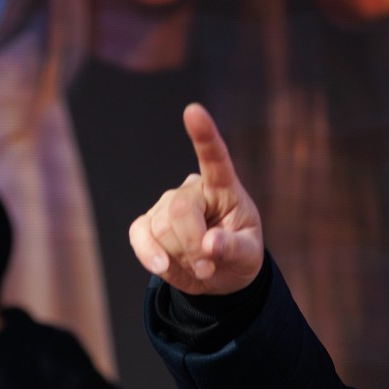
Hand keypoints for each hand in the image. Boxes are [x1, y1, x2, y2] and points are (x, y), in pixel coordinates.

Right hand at [128, 103, 263, 294]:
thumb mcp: (249, 256)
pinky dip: (150, 255)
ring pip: (160, 228)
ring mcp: (166, 204)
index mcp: (224, 187)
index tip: (193, 111)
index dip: (204, 135)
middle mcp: (192, 189)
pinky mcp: (147, 224)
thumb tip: (209, 244)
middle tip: (208, 268)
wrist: (219, 276)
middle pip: (179, 210)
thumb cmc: (239, 256)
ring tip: (199, 268)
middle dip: (192, 245)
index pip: (215, 157)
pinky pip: (139, 235)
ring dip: (179, 257)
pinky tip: (164, 266)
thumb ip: (234, 249)